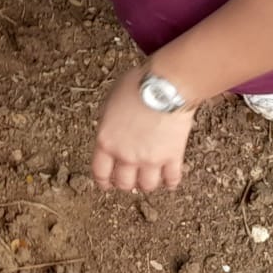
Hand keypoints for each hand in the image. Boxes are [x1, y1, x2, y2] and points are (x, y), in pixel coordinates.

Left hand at [92, 67, 193, 191]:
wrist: (164, 87)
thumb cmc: (136, 86)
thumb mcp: (109, 102)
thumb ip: (108, 122)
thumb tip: (111, 129)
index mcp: (107, 141)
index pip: (100, 171)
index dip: (103, 181)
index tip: (106, 184)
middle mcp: (126, 155)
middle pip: (124, 183)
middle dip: (125, 184)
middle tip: (129, 181)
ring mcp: (150, 159)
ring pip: (147, 185)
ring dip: (147, 184)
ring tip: (148, 180)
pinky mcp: (173, 157)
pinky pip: (172, 178)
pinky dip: (171, 182)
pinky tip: (170, 181)